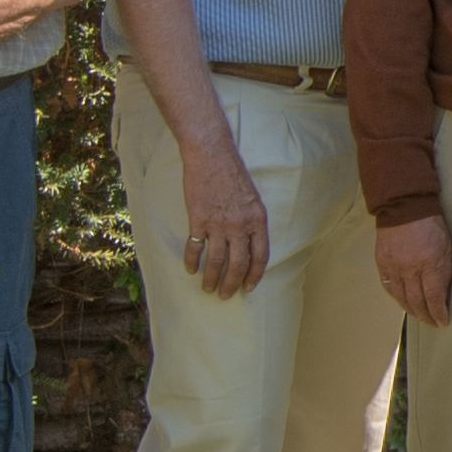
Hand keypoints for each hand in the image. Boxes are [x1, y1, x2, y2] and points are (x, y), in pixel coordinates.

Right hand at [171, 128, 271, 297]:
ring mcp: (218, 224)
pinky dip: (192, 261)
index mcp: (258, 220)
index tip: (249, 287)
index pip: (260, 257)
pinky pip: (195, 248)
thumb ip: (253, 222)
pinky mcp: (198, 220)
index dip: (254, 275)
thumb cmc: (233, 174)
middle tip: (226, 296)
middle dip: (232, 284)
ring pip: (216, 261)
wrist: (211, 156)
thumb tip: (250, 246)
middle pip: (238, 264)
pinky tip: (191, 269)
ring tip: (208, 289)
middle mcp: (240, 225)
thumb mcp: (253, 199)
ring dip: (212, 278)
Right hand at [375, 215, 451, 330]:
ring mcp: (394, 266)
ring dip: (411, 310)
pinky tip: (403, 302)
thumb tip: (443, 294)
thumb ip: (444, 271)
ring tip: (419, 315)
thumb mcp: (446, 247)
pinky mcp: (382, 263)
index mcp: (430, 262)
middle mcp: (410, 267)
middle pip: (416, 301)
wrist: (405, 207)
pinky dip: (397, 298)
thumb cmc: (431, 225)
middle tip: (432, 322)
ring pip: (401, 297)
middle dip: (426, 316)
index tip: (442, 322)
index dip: (438, 313)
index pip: (433, 297)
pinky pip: (389, 287)